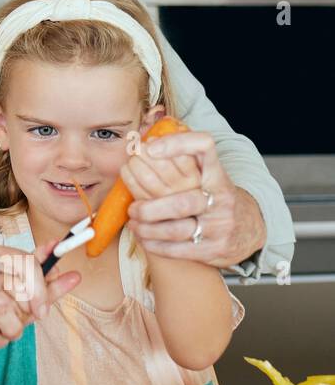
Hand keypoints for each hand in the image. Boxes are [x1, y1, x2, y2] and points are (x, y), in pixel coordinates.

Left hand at [124, 130, 261, 266]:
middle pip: (181, 202)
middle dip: (150, 207)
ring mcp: (220, 226)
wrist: (250, 229)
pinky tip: (143, 237)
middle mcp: (221, 199)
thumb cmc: (216, 195)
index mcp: (217, 175)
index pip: (204, 147)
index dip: (177, 144)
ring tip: (134, 222)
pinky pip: (178, 250)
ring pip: (177, 229)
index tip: (150, 148)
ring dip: (148, 227)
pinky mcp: (214, 249)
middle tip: (133, 208)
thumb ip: (182, 157)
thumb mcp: (207, 174)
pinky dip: (155, 245)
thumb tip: (147, 135)